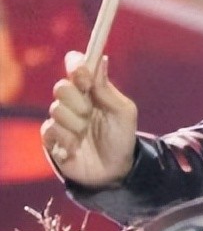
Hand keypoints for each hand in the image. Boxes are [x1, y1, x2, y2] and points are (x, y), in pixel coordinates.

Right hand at [40, 51, 137, 186]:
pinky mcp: (51, 138)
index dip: (76, 65)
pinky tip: (76, 147)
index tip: (84, 75)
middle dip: (77, 101)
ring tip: (85, 134)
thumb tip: (101, 60)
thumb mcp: (124, 113)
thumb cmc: (121, 138)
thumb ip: (108, 90)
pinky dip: (66, 138)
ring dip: (75, 123)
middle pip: (61, 87)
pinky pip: (50, 129)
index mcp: (91, 90)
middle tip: (89, 113)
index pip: (76, 66)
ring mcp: (61, 120)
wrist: (116, 170)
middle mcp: (73, 101)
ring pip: (56, 109)